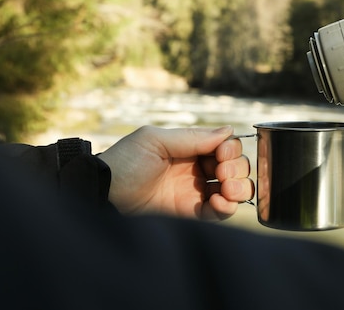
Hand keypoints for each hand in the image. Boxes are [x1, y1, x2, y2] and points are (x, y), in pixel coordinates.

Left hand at [98, 125, 252, 220]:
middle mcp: (198, 169)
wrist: (103, 194)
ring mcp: (197, 192)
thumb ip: (192, 137)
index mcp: (191, 148)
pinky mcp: (193, 214)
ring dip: (240, 187)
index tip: (222, 153)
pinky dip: (227, 207)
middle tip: (222, 172)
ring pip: (236, 190)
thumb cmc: (124, 162)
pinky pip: (222, 212)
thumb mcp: (155, 140)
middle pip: (237, 166)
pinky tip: (215, 201)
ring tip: (225, 188)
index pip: (227, 146)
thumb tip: (229, 130)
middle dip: (238, 168)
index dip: (231, 149)